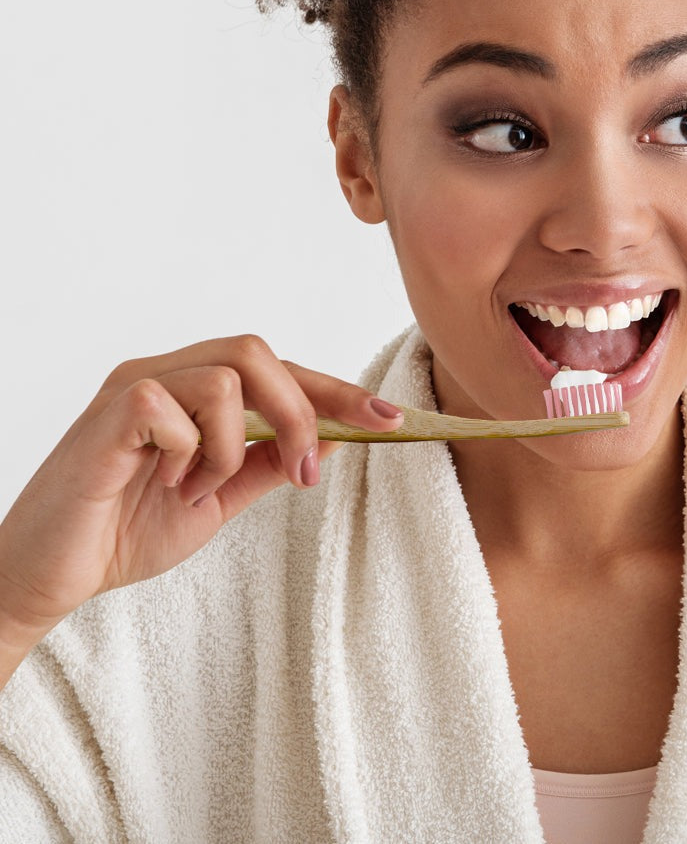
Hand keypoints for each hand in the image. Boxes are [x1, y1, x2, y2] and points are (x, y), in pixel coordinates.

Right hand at [0, 334, 402, 662]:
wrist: (50, 577)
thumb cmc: (126, 531)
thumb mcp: (220, 498)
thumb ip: (269, 462)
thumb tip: (336, 437)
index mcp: (195, 389)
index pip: (280, 371)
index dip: (338, 392)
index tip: (392, 420)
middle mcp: (166, 374)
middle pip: (258, 353)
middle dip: (301, 412)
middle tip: (300, 476)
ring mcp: (134, 387)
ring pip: (224, 376)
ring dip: (233, 446)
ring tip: (201, 490)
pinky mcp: (108, 413)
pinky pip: (174, 407)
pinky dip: (190, 454)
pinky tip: (166, 485)